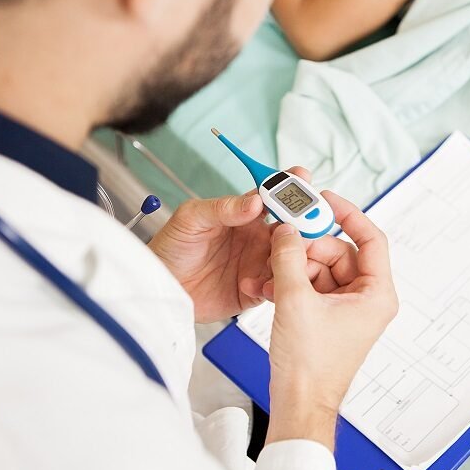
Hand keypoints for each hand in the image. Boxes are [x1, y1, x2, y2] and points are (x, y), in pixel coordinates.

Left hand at [150, 166, 319, 323]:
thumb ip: (223, 207)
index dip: (290, 186)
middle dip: (305, 222)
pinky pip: (275, 288)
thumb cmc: (171, 247)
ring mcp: (257, 264)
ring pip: (290, 258)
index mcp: (244, 215)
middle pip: (290, 227)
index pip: (273, 197)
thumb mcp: (192, 218)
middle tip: (309, 221)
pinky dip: (277, 285)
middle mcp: (256, 239)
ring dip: (295, 255)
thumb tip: (255, 201)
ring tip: (289, 255)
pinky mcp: (253, 291)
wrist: (160, 285)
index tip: (302, 177)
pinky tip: (261, 282)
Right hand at [265, 191, 398, 450]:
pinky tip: (270, 286)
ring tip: (270, 274)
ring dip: (294, 266)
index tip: (324, 199)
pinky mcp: (328, 315)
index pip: (371, 238)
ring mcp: (347, 307)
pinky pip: (311, 284)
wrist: (299, 403)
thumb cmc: (310, 366)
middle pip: (339, 251)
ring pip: (321, 267)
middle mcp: (367, 298)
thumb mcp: (294, 300)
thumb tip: (288, 229)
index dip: (347, 214)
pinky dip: (292, 281)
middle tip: (283, 241)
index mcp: (376, 294)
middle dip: (308, 247)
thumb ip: (289, 257)